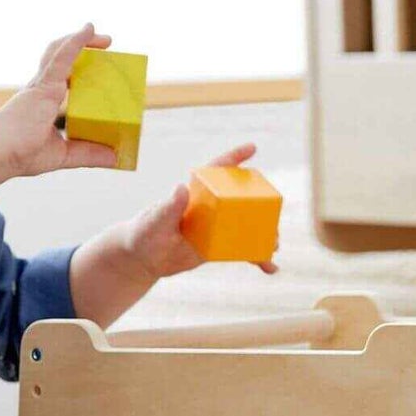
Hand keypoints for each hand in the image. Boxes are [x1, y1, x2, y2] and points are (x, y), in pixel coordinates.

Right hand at [0, 23, 118, 178]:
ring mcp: (40, 85)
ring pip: (60, 51)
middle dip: (83, 49)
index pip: (61, 77)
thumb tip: (114, 159)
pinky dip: (76, 43)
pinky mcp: (43, 85)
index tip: (97, 69)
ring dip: (81, 41)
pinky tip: (88, 30)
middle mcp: (40, 88)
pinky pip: (62, 57)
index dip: (77, 69)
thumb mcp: (63, 154)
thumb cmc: (19, 155)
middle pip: (61, 58)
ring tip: (104, 39)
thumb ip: (87, 153)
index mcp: (42, 101)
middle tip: (106, 48)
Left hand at [121, 142, 278, 278]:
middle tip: (272, 217)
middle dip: (261, 206)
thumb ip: (169, 206)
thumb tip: (181, 187)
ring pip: (246, 226)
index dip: (233, 158)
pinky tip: (269, 268)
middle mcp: (210, 207)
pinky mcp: (217, 246)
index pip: (215, 171)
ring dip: (263, 234)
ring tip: (274, 246)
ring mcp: (216, 227)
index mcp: (195, 194)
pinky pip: (241, 250)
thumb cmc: (144, 233)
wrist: (141, 259)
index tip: (252, 148)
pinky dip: (256, 257)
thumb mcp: (155, 221)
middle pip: (241, 201)